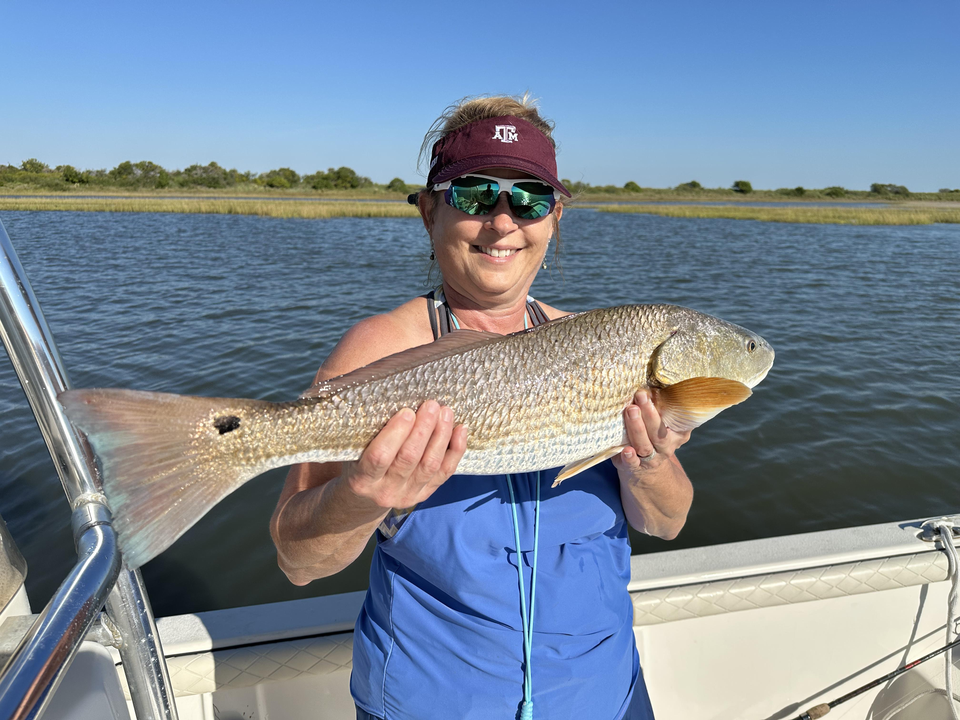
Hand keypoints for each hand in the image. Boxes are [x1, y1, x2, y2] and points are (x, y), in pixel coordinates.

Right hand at [341, 400, 467, 509]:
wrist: (364, 500)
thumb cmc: (358, 466)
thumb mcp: (354, 453)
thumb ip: (369, 435)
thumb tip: (390, 400)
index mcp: (363, 480)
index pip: (380, 457)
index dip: (395, 433)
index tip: (406, 412)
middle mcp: (386, 491)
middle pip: (409, 458)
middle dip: (423, 429)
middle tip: (430, 405)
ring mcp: (408, 494)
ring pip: (430, 464)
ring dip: (440, 435)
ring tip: (445, 412)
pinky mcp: (426, 494)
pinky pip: (445, 472)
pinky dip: (456, 450)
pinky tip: (460, 429)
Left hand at [612, 391, 690, 481]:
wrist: (646, 468)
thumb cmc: (652, 434)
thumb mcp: (663, 421)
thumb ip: (659, 406)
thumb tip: (648, 382)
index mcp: (678, 434)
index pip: (676, 421)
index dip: (665, 407)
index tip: (655, 391)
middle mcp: (666, 447)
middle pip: (659, 433)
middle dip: (649, 414)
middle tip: (640, 396)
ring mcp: (651, 458)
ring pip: (645, 446)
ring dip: (637, 428)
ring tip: (631, 411)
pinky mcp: (635, 467)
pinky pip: (633, 464)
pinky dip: (629, 458)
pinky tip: (626, 450)